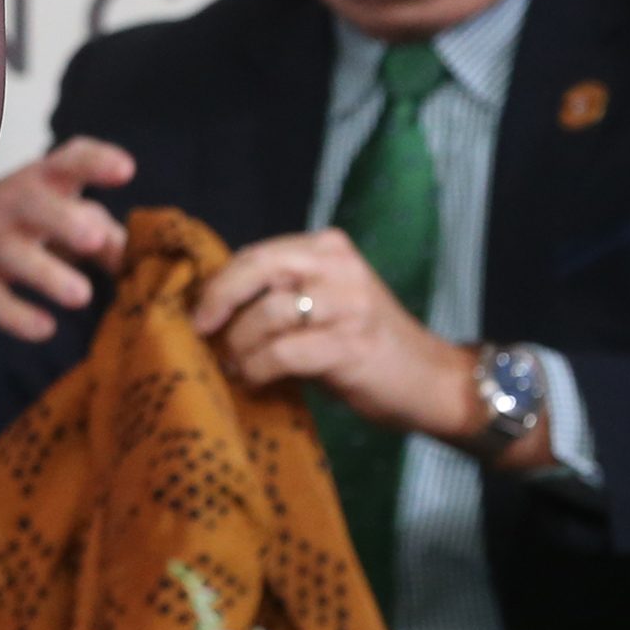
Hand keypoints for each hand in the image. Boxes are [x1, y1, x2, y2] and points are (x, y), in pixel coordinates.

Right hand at [0, 137, 135, 347]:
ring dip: (47, 274)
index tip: (126, 170)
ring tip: (81, 295)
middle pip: (32, 202)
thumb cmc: (18, 229)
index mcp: (39, 183)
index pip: (66, 161)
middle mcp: (9, 205)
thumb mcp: (55, 218)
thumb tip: (142, 259)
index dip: (95, 162)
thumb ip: (100, 232)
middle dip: (63, 218)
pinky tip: (44, 328)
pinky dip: (17, 316)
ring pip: (13, 255)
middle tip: (94, 239)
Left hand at [192, 228, 476, 440]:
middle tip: (202, 331)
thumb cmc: (364, 346)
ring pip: (266, 313)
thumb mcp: (322, 304)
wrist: (432, 381)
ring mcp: (348, 303)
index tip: (197, 311)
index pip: (256, 254)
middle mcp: (338, 266)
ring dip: (240, 345)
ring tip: (234, 365)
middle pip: (257, 268)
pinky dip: (258, 368)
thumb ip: (278, 294)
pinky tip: (253, 379)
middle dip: (219, 302)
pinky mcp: (351, 344)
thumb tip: (210, 306)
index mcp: (326, 248)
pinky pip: (283, 352)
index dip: (219, 282)